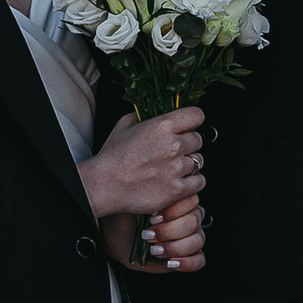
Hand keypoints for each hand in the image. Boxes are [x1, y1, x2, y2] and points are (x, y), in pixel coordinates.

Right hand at [80, 108, 203, 226]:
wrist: (103, 185)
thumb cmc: (112, 157)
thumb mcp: (124, 125)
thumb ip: (145, 116)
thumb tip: (156, 112)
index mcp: (162, 126)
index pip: (197, 116)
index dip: (193, 122)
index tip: (189, 127)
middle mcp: (172, 145)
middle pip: (198, 140)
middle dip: (188, 145)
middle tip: (173, 152)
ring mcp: (176, 168)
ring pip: (199, 161)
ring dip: (188, 165)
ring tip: (171, 169)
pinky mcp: (177, 189)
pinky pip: (199, 182)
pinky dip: (192, 182)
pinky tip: (178, 181)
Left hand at [119, 191, 205, 274]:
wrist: (118, 239)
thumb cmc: (125, 220)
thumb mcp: (130, 206)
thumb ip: (144, 199)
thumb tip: (155, 202)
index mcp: (178, 200)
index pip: (191, 200)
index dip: (173, 211)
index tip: (152, 217)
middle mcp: (189, 217)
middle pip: (193, 222)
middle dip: (169, 231)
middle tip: (148, 235)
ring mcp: (191, 236)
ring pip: (197, 241)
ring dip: (174, 247)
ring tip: (154, 250)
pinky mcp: (188, 255)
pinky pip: (199, 260)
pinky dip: (187, 262)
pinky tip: (170, 262)